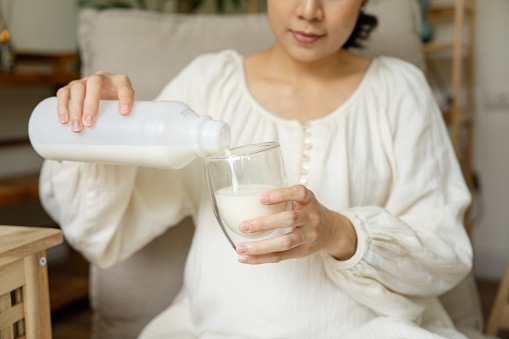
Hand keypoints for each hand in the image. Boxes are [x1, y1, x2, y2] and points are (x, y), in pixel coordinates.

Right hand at [56, 71, 134, 132]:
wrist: (106, 98)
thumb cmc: (117, 105)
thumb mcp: (126, 107)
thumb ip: (129, 115)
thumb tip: (123, 131)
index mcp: (119, 82)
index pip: (124, 86)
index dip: (125, 98)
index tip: (124, 113)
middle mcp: (101, 78)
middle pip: (95, 84)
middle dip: (91, 104)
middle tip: (89, 123)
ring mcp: (85, 81)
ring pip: (77, 88)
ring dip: (75, 108)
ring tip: (77, 127)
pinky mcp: (72, 87)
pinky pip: (63, 93)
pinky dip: (62, 106)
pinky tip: (64, 120)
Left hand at [236, 185, 356, 264]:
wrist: (332, 231)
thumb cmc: (307, 211)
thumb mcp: (302, 199)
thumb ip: (282, 198)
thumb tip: (245, 200)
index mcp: (309, 200)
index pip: (299, 193)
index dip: (280, 195)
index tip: (261, 198)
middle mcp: (311, 217)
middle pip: (289, 219)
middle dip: (265, 223)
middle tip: (244, 226)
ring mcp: (309, 236)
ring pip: (285, 242)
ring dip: (260, 246)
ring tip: (240, 248)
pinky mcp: (302, 252)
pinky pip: (281, 256)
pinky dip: (261, 258)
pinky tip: (245, 258)